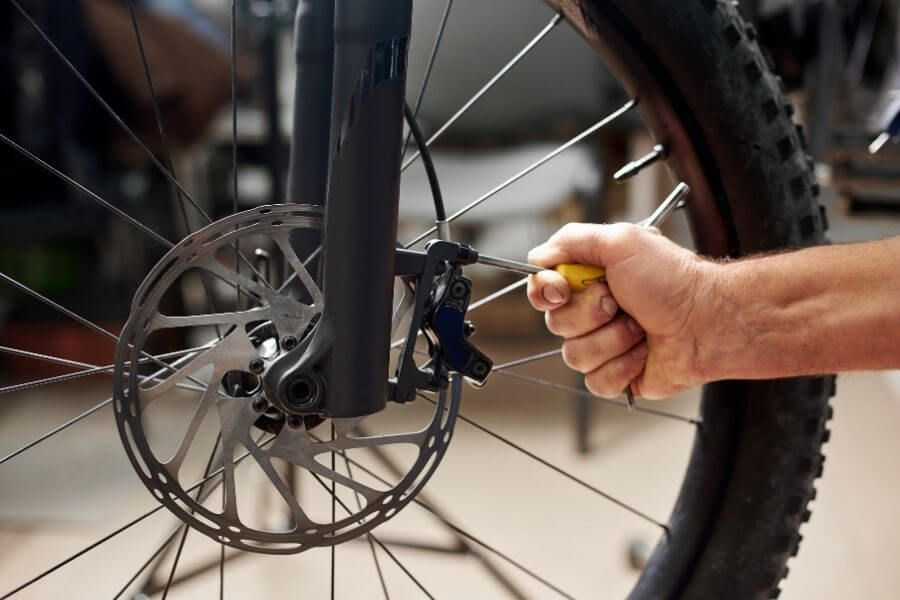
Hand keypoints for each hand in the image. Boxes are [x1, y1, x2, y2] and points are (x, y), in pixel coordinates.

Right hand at [526, 223, 710, 398]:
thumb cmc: (673, 279)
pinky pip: (595, 381)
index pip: (542, 289)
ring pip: (573, 356)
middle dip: (589, 314)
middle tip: (620, 302)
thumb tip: (538, 257)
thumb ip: (572, 240)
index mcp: (589, 279)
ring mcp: (604, 345)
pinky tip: (645, 352)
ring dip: (611, 340)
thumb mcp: (622, 240)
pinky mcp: (618, 375)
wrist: (708, 321)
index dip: (545, 291)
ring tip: (640, 327)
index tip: (562, 289)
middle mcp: (593, 311)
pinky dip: (622, 366)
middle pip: (555, 323)